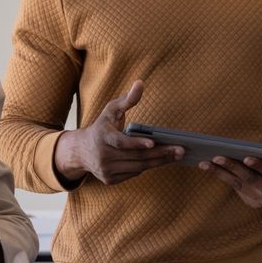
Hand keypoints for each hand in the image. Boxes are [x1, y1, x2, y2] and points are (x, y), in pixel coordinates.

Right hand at [54, 81, 183, 184]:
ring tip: (176, 156)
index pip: (121, 142)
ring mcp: (105, 170)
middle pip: (136, 156)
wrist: (81, 151)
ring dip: (158, 162)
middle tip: (180, 150)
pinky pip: (133, 173)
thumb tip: (140, 83)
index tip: (153, 143)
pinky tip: (160, 160)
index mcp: (102, 136)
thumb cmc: (102, 127)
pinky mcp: (109, 180)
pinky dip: (147, 166)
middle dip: (160, 153)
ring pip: (137, 167)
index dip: (136, 143)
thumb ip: (127, 99)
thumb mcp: (111, 110)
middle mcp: (102, 155)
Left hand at [199, 153, 261, 208]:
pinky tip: (207, 166)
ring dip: (220, 172)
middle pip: (250, 179)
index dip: (260, 165)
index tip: (247, 158)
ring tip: (205, 162)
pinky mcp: (248, 198)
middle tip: (217, 157)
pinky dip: (220, 175)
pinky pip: (232, 185)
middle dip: (233, 167)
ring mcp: (258, 196)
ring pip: (237, 183)